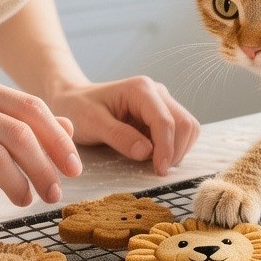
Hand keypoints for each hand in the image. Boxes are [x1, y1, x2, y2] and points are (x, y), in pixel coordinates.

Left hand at [46, 76, 200, 174]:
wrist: (73, 100)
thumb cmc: (78, 108)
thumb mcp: (92, 123)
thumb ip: (119, 136)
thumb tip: (147, 152)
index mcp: (141, 89)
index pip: (166, 121)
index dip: (166, 148)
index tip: (159, 171)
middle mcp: (157, 92)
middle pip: (185, 124)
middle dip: (175, 150)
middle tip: (156, 170)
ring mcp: (162, 103)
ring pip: (188, 128)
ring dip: (177, 150)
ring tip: (152, 162)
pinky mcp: (162, 114)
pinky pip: (179, 133)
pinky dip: (173, 148)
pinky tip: (153, 155)